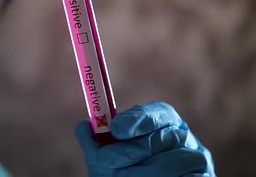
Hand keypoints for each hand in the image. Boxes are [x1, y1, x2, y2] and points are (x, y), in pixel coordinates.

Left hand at [75, 102, 214, 176]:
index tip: (116, 129)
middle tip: (108, 163)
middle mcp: (184, 139)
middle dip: (129, 152)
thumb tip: (84, 125)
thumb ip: (96, 143)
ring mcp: (197, 160)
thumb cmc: (123, 175)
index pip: (159, 112)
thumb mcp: (106, 161)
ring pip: (169, 162)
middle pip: (161, 137)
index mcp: (163, 124)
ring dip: (141, 173)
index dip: (137, 119)